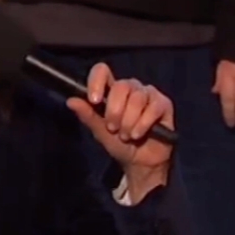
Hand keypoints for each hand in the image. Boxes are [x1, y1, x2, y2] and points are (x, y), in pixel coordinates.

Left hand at [69, 61, 175, 193]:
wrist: (140, 163)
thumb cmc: (120, 145)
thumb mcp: (100, 132)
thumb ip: (88, 116)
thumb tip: (71, 101)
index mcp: (112, 90)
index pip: (102, 71)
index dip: (97, 81)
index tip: (94, 100)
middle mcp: (130, 87)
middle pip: (121, 86)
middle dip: (115, 111)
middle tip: (114, 128)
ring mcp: (148, 94)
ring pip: (137, 98)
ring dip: (129, 122)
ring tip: (127, 135)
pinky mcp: (163, 104)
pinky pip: (152, 108)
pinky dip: (143, 124)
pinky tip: (138, 134)